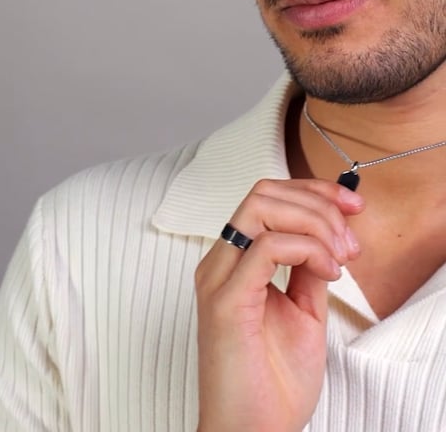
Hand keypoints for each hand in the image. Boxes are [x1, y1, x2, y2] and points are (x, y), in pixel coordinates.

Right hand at [195, 178, 363, 431]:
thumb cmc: (272, 381)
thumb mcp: (303, 311)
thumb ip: (308, 270)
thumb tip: (330, 236)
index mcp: (233, 262)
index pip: (266, 198)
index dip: (312, 191)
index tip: (352, 206)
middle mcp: (220, 262)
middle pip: (262, 192)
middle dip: (317, 202)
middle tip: (350, 239)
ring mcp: (219, 278)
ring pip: (260, 207)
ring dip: (314, 222)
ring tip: (341, 257)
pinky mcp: (226, 302)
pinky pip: (267, 248)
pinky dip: (307, 249)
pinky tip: (327, 272)